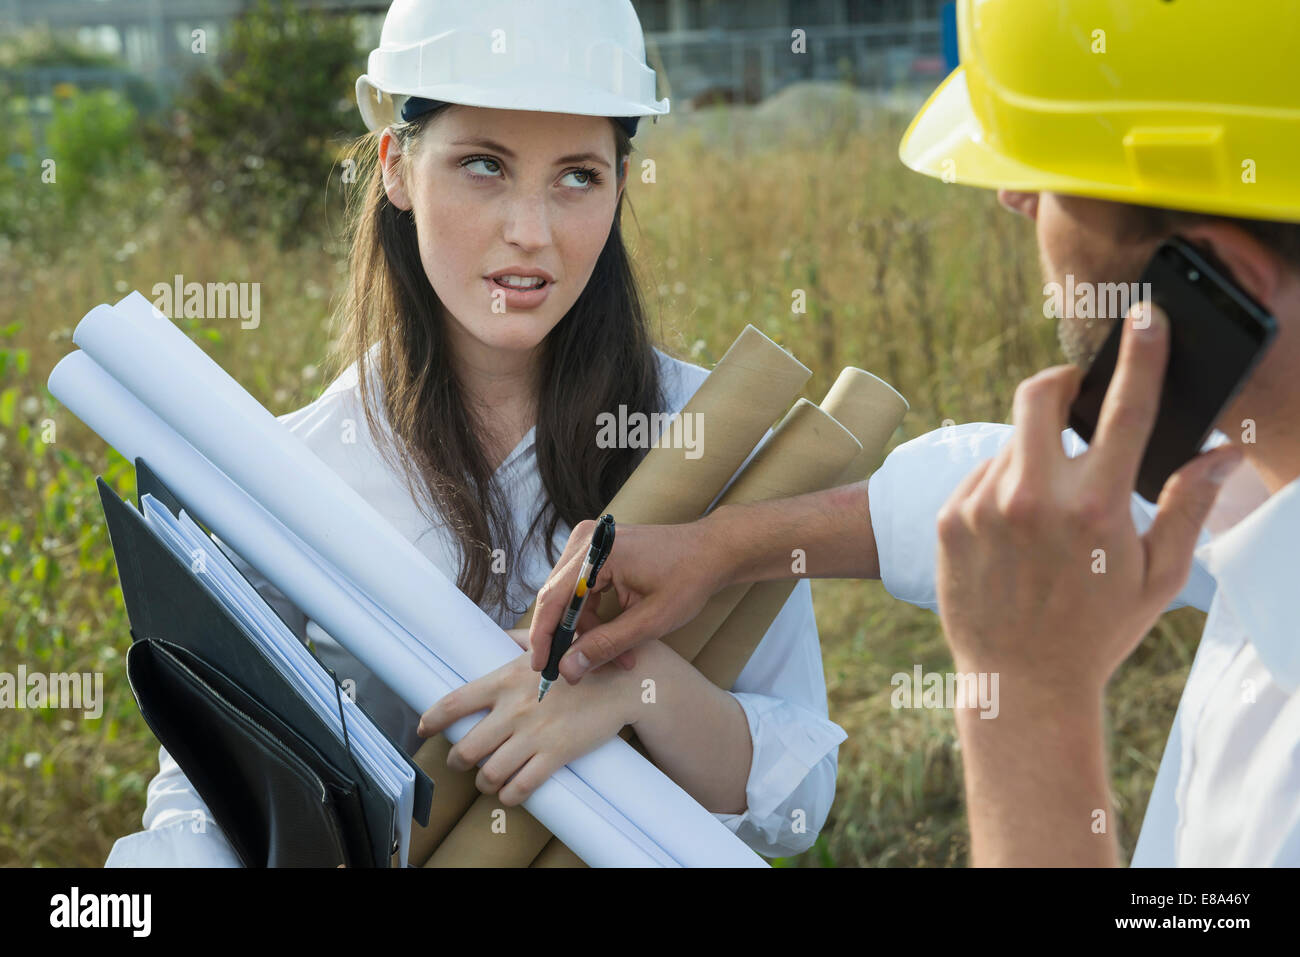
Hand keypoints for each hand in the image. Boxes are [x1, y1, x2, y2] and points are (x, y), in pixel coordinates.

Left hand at [416, 628, 638, 804]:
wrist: (624, 680)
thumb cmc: (586, 660)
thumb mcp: (549, 644)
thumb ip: (523, 641)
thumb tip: (504, 637)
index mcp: (505, 680)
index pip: (455, 702)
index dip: (432, 719)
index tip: (423, 728)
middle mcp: (513, 709)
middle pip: (465, 749)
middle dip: (456, 761)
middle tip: (460, 762)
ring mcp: (533, 735)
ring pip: (489, 774)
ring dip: (484, 782)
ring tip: (487, 780)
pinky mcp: (555, 755)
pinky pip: (520, 787)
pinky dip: (509, 796)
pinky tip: (510, 793)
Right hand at [528, 518, 729, 683]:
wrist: (711, 551)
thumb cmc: (688, 579)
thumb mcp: (650, 620)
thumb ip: (607, 644)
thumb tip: (568, 668)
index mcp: (598, 551)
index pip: (554, 598)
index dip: (544, 637)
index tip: (542, 668)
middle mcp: (586, 541)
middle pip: (558, 597)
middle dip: (570, 638)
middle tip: (578, 671)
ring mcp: (590, 542)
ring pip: (570, 597)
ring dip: (587, 630)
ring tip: (618, 658)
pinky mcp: (596, 550)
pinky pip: (582, 588)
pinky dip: (594, 615)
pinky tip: (615, 637)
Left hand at [935, 303, 1242, 697]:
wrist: (1019, 683)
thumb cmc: (1099, 631)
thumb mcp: (1158, 576)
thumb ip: (1189, 506)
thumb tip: (1224, 452)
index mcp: (1096, 507)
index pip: (1126, 409)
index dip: (1143, 355)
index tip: (1146, 317)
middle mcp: (1033, 497)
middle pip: (1038, 393)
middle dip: (1059, 382)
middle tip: (1074, 395)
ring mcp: (982, 505)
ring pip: (1009, 440)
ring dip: (1033, 452)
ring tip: (1048, 505)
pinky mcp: (947, 518)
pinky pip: (979, 475)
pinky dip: (1001, 485)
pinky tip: (1014, 530)